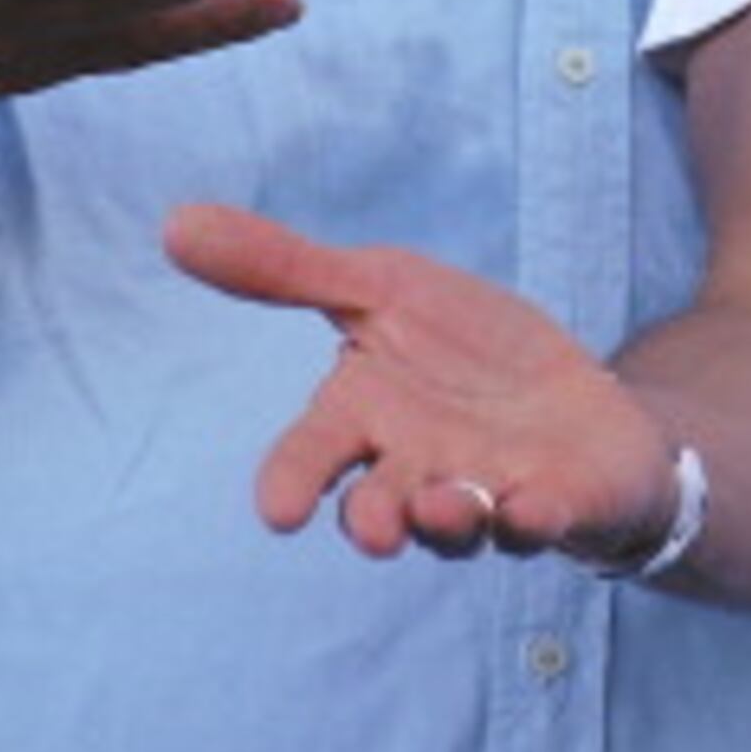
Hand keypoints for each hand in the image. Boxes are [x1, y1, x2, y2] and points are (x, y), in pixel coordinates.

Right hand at [167, 202, 680, 564]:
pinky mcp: (559, 503)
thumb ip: (283, 268)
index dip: (293, 482)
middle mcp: (417, 471)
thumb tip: (174, 222)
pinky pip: (546, 519)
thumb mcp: (380, 288)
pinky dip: (537, 517)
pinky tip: (534, 504)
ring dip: (449, 521)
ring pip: (459, 524)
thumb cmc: (463, 350)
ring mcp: (488, 495)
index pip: (312, 456)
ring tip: (443, 505)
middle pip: (381, 507)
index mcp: (365, 419)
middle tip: (374, 529)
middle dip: (375, 520)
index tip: (277, 510)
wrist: (577, 395)